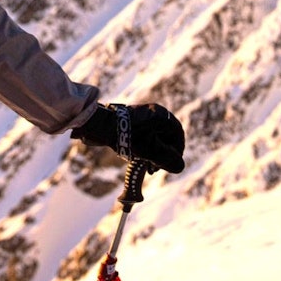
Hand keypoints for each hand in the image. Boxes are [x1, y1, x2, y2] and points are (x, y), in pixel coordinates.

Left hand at [71, 103, 185, 172]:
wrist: (101, 126)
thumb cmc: (128, 137)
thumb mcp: (151, 151)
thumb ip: (168, 160)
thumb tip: (180, 166)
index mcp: (162, 115)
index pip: (177, 135)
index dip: (177, 152)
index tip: (172, 164)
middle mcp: (154, 112)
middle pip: (166, 137)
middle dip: (163, 155)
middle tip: (156, 168)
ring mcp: (143, 116)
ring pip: (155, 138)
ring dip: (153, 153)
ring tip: (146, 166)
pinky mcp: (132, 121)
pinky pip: (145, 135)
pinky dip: (145, 147)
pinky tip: (138, 158)